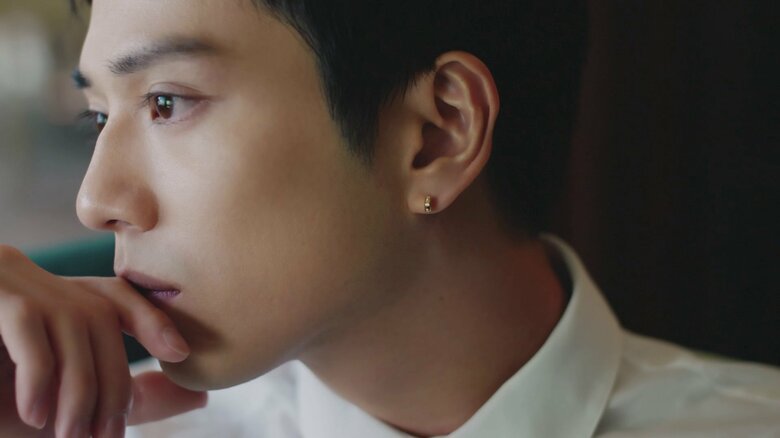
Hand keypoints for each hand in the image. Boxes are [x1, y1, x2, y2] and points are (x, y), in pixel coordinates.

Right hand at [0, 245, 205, 436]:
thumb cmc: (1, 405)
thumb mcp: (74, 404)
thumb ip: (133, 397)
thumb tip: (201, 396)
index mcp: (52, 299)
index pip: (114, 294)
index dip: (151, 318)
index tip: (181, 352)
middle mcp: (32, 280)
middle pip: (100, 315)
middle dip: (112, 378)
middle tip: (106, 434)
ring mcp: (7, 281)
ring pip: (73, 320)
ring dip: (79, 387)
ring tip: (71, 435)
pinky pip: (27, 325)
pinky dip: (38, 375)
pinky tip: (36, 414)